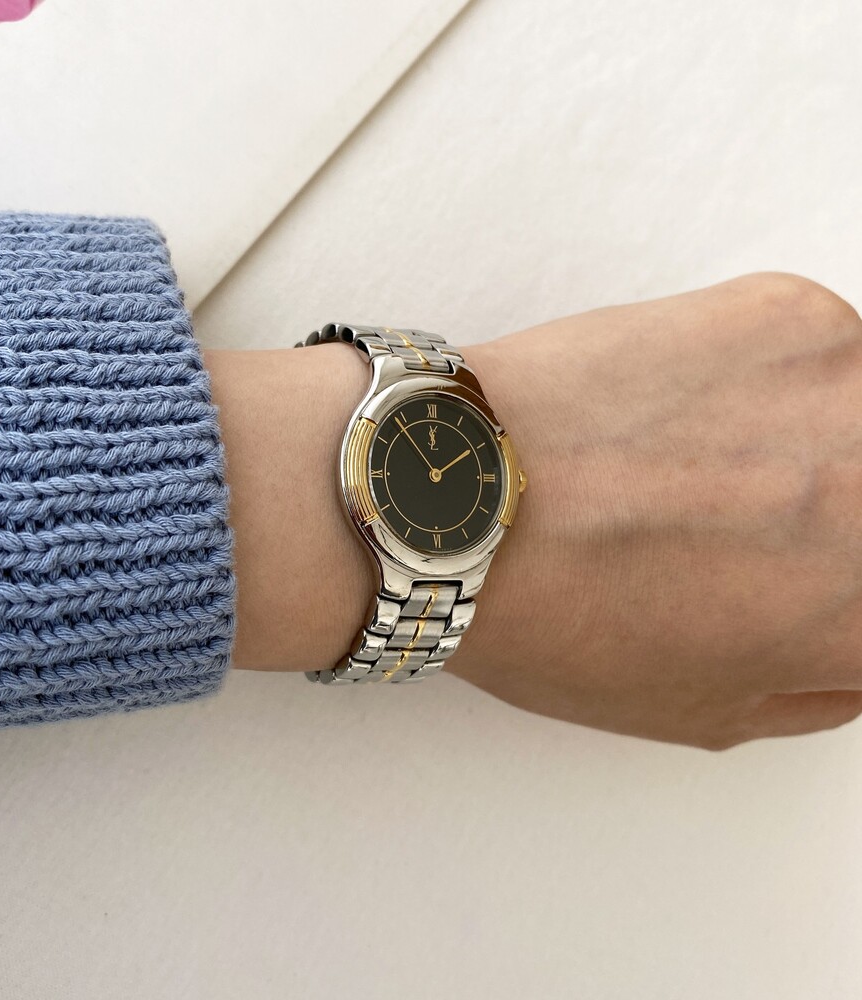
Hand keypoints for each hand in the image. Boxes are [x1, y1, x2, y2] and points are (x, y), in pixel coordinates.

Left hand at [207, 272, 861, 750]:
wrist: (456, 493)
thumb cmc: (552, 613)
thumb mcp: (704, 710)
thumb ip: (823, 683)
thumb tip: (861, 634)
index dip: (846, 584)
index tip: (810, 570)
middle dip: (842, 513)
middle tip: (764, 518)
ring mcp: (846, 384)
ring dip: (824, 438)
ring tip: (723, 464)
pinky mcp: (786, 310)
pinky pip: (824, 349)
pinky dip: (776, 380)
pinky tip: (688, 410)